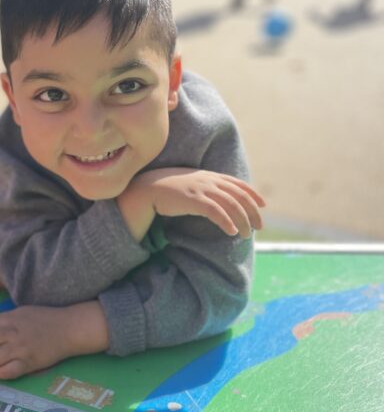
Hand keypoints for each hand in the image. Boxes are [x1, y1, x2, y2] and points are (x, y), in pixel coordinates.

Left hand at [0, 302, 108, 379]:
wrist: (68, 328)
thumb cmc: (43, 319)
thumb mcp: (21, 313)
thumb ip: (3, 320)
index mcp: (9, 319)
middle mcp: (12, 333)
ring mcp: (20, 348)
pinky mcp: (29, 363)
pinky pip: (8, 372)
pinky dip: (1, 373)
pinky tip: (3, 370)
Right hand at [120, 168, 264, 238]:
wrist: (148, 188)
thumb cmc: (168, 189)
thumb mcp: (191, 184)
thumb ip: (206, 188)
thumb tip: (218, 200)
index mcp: (210, 176)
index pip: (238, 184)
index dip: (253, 194)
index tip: (263, 205)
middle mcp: (209, 180)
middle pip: (239, 196)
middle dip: (252, 212)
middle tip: (258, 227)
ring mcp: (202, 189)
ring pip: (231, 205)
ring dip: (241, 221)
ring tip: (245, 235)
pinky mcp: (193, 200)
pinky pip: (215, 211)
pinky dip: (226, 222)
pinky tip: (230, 231)